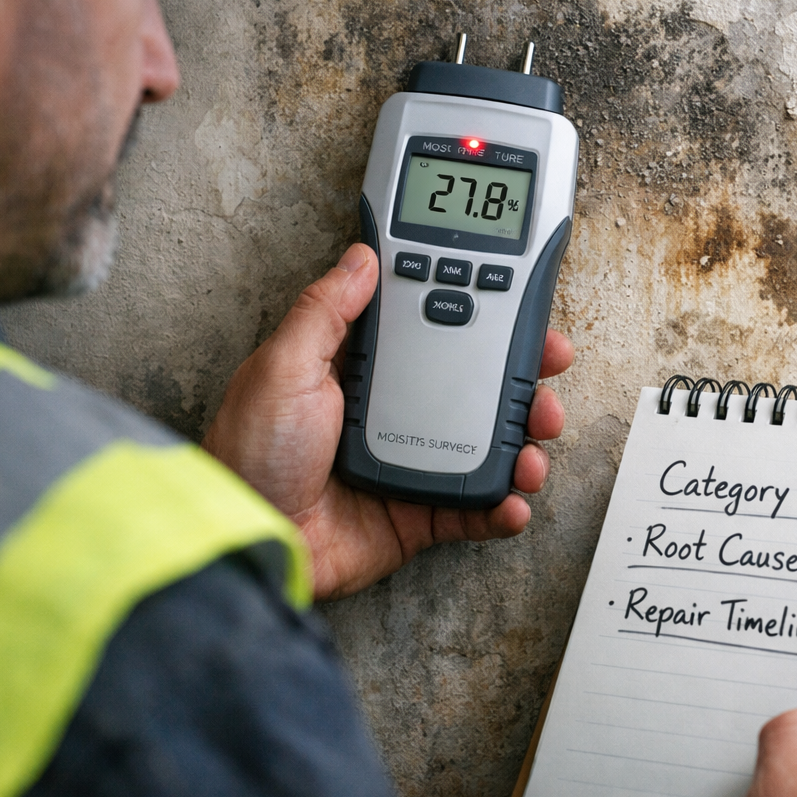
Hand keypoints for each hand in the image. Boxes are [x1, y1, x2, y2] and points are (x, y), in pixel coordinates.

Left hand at [202, 243, 573, 601]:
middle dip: (521, 378)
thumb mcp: (281, 366)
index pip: (434, 330)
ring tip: (535, 446)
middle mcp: (391, 413)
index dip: (480, 315)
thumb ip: (325, 311)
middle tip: (546, 373)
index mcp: (360, 371)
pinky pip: (474, 509)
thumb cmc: (250, 455)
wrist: (251, 540)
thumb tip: (360, 257)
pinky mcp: (417, 516)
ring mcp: (409, 464)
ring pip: (486, 444)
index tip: (520, 308)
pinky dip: (503, 505)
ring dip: (524, 441)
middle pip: (474, 386)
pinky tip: (514, 498)